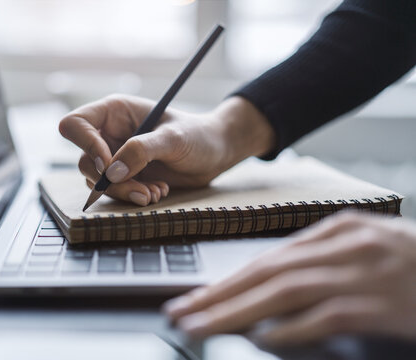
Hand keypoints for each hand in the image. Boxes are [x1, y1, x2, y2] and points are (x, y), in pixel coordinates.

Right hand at [59, 94, 273, 205]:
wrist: (215, 153)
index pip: (75, 124)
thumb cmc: (198, 136)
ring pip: (98, 181)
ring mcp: (115, 155)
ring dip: (126, 192)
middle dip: (111, 181)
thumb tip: (110, 172)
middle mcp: (109, 133)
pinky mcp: (125, 175)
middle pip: (85, 160)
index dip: (86, 145)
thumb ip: (142, 151)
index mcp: (114, 112)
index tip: (110, 165)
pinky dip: (134, 196)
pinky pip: (115, 191)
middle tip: (141, 190)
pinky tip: (158, 192)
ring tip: (155, 193)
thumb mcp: (173, 139)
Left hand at [162, 212, 415, 344]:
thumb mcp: (364, 250)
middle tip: (181, 313)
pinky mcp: (381, 303)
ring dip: (236, 312)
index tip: (195, 297)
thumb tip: (271, 291)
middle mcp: (344, 246)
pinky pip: (325, 316)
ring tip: (201, 327)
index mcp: (336, 231)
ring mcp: (363, 273)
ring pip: (284, 292)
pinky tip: (262, 338)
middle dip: (217, 296)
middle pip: (266, 273)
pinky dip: (290, 328)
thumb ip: (320, 263)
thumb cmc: (413, 265)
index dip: (227, 280)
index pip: (268, 259)